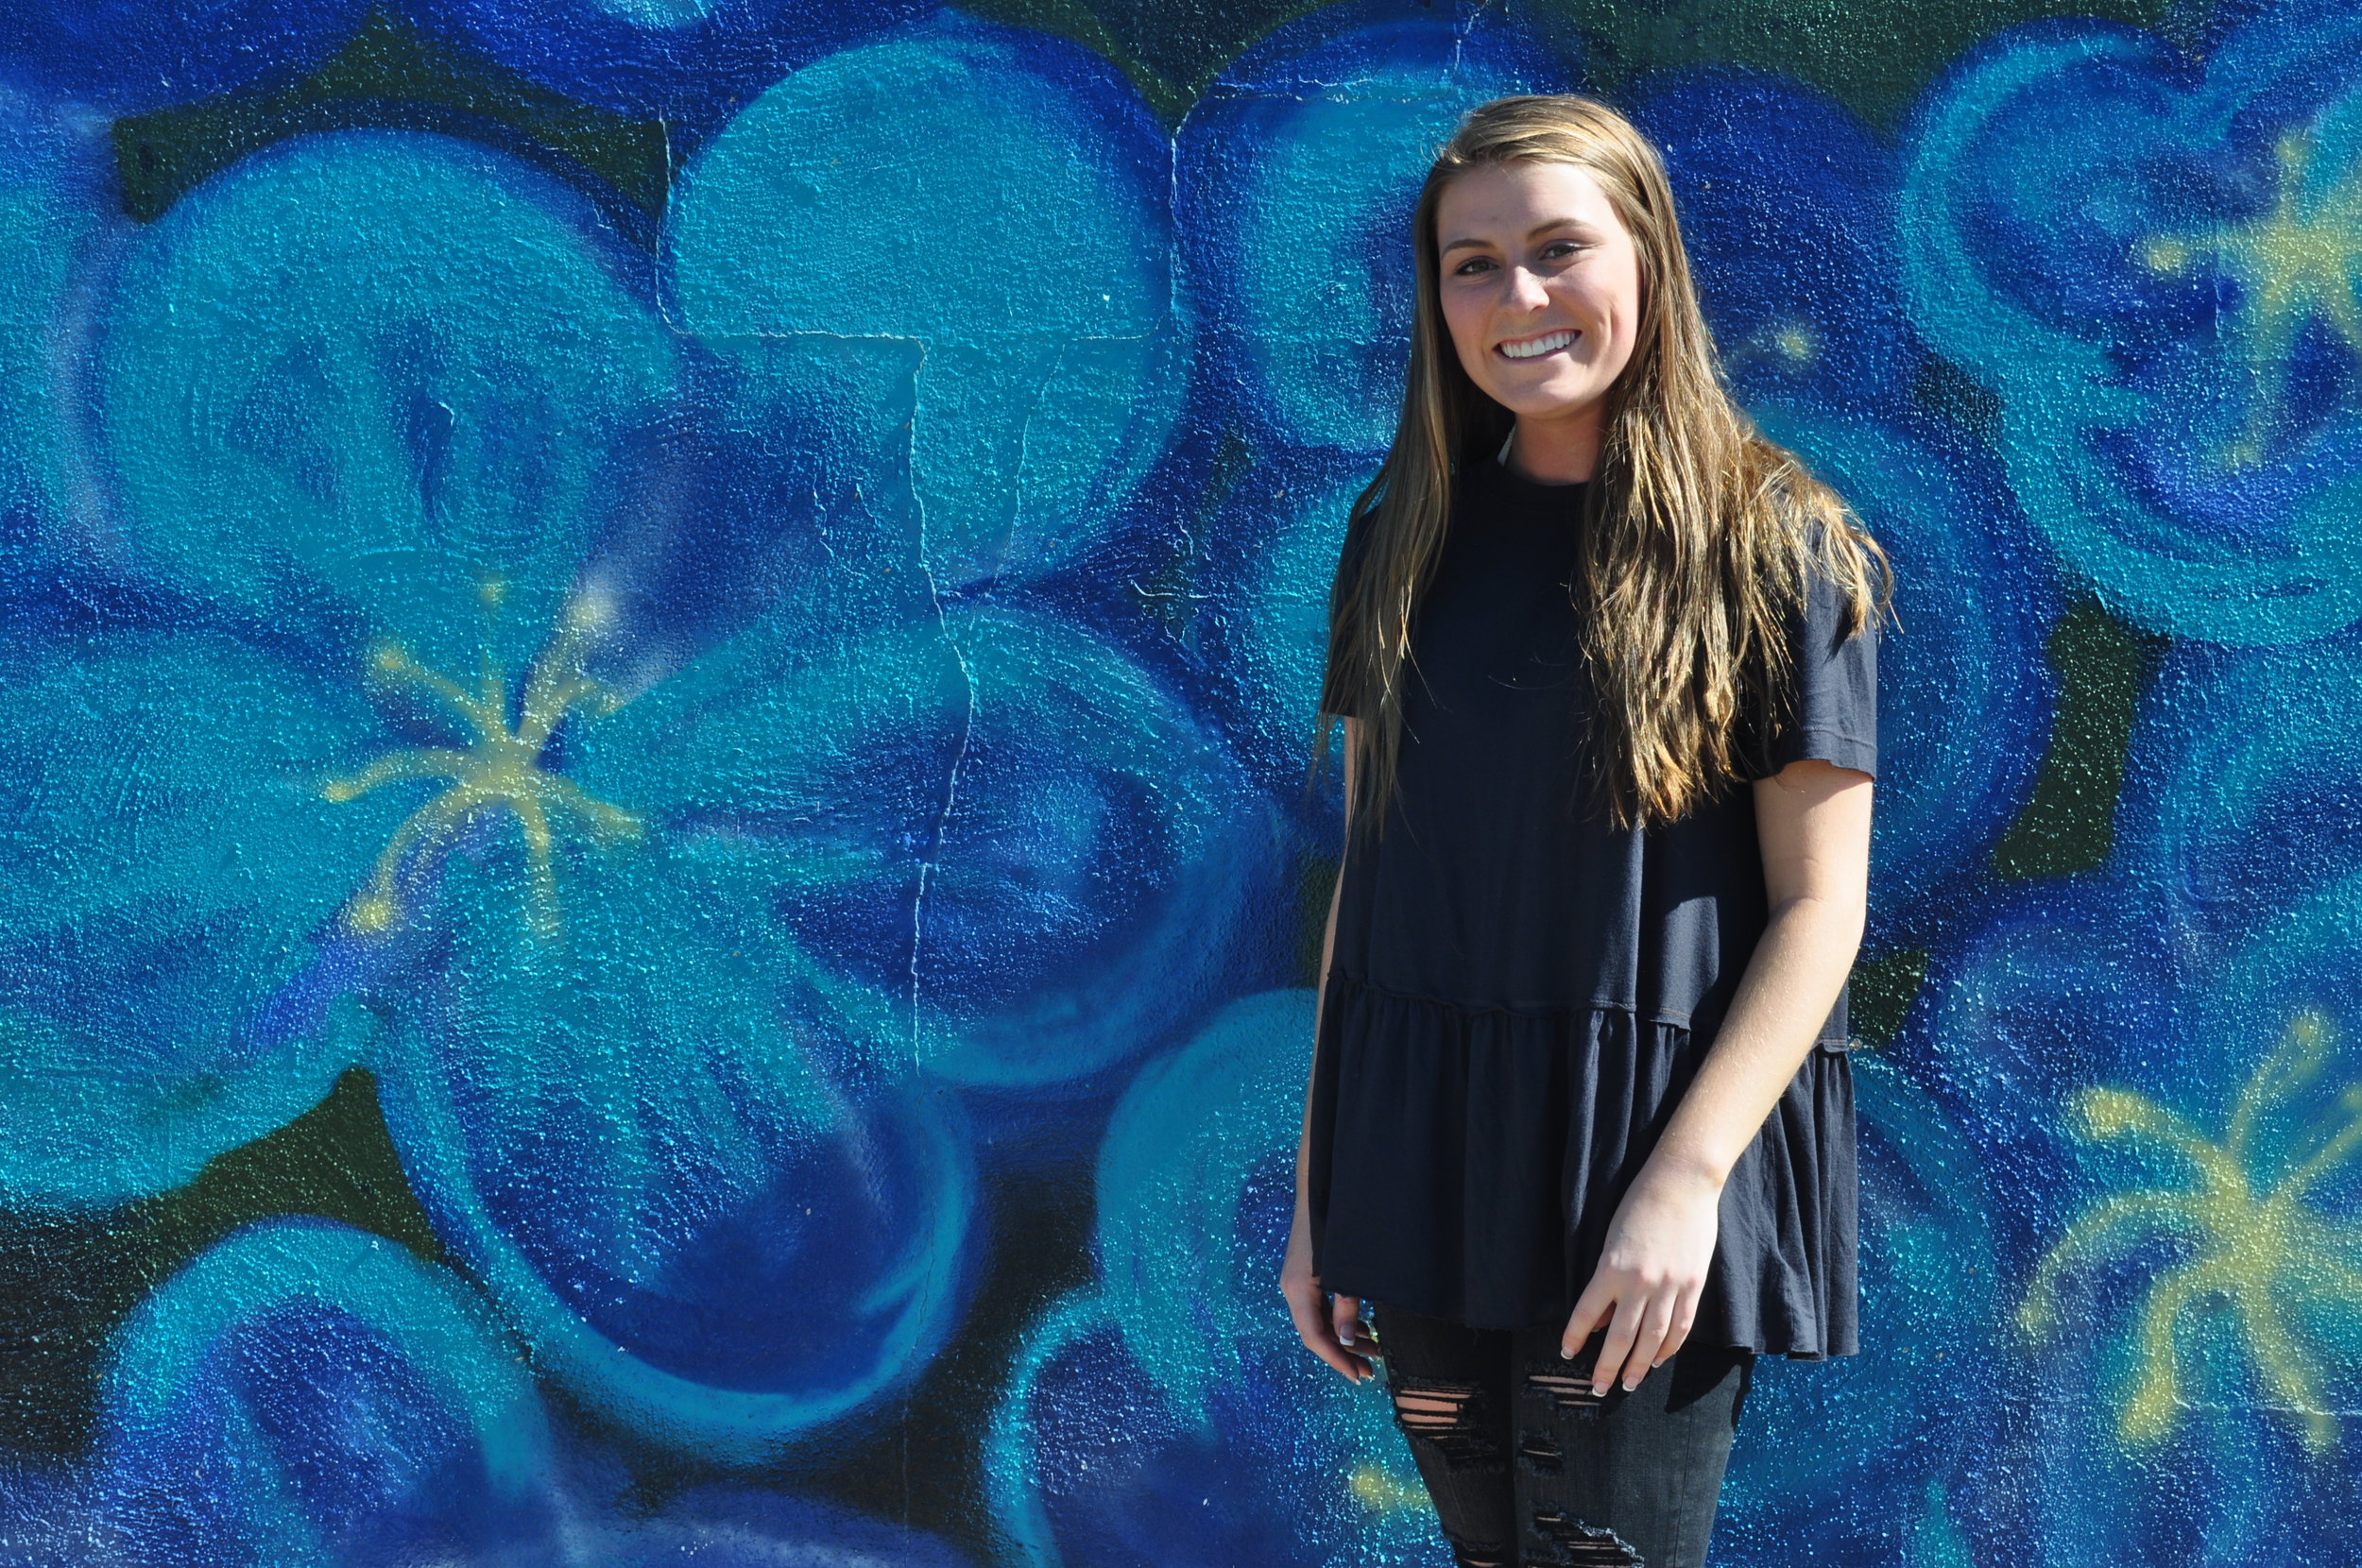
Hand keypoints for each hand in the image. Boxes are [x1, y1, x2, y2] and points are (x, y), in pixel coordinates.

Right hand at [1281, 1193, 1373, 1382]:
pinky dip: (1340, 1320)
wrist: (1319, 1190)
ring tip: (1374, 1349)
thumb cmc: (1334, 1229)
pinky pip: (1320, 1307)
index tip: (1357, 1377)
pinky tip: (1362, 1327)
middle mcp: (1292, 1289)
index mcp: (1297, 1290)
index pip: (1314, 1337)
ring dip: (1344, 1337)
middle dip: (1343, 1353)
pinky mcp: (1306, 1275)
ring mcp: (1298, 1282)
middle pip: (1316, 1332)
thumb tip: (1344, 1342)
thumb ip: (1345, 1307)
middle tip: (1371, 1370)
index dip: (1336, 1360)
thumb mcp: (1345, 1272)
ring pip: (1320, 1320)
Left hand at [1560, 1160, 1721, 1394]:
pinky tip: (1658, 1360)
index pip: (1586, 1314)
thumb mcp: (1611, 1240)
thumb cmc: (1639, 1204)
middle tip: (1599, 1388)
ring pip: (1652, 1339)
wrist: (1682, 1183)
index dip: (1575, 1337)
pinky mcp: (1693, 1285)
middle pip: (1620, 1337)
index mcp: (1611, 1267)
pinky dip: (1669, 1348)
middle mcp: (1639, 1282)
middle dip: (1608, 1367)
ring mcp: (1670, 1286)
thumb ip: (1605, 1283)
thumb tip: (1599, 1322)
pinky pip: (1680, 1326)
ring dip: (1639, 1366)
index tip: (1567, 1353)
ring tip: (1630, 1384)